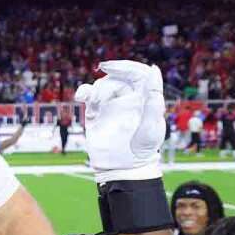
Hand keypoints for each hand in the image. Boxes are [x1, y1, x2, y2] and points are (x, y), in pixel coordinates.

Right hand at [74, 61, 165, 181]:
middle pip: (119, 77)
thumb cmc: (142, 149)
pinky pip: (89, 96)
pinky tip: (81, 96)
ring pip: (103, 85)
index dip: (128, 66)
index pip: (139, 74)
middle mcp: (128, 100)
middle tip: (104, 68)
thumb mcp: (152, 125)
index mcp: (144, 99)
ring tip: (95, 100)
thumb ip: (153, 99)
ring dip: (98, 86)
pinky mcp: (97, 113)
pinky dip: (84, 92)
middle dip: (112, 71)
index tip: (115, 66)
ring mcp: (111, 106)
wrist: (122, 168)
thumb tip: (153, 70)